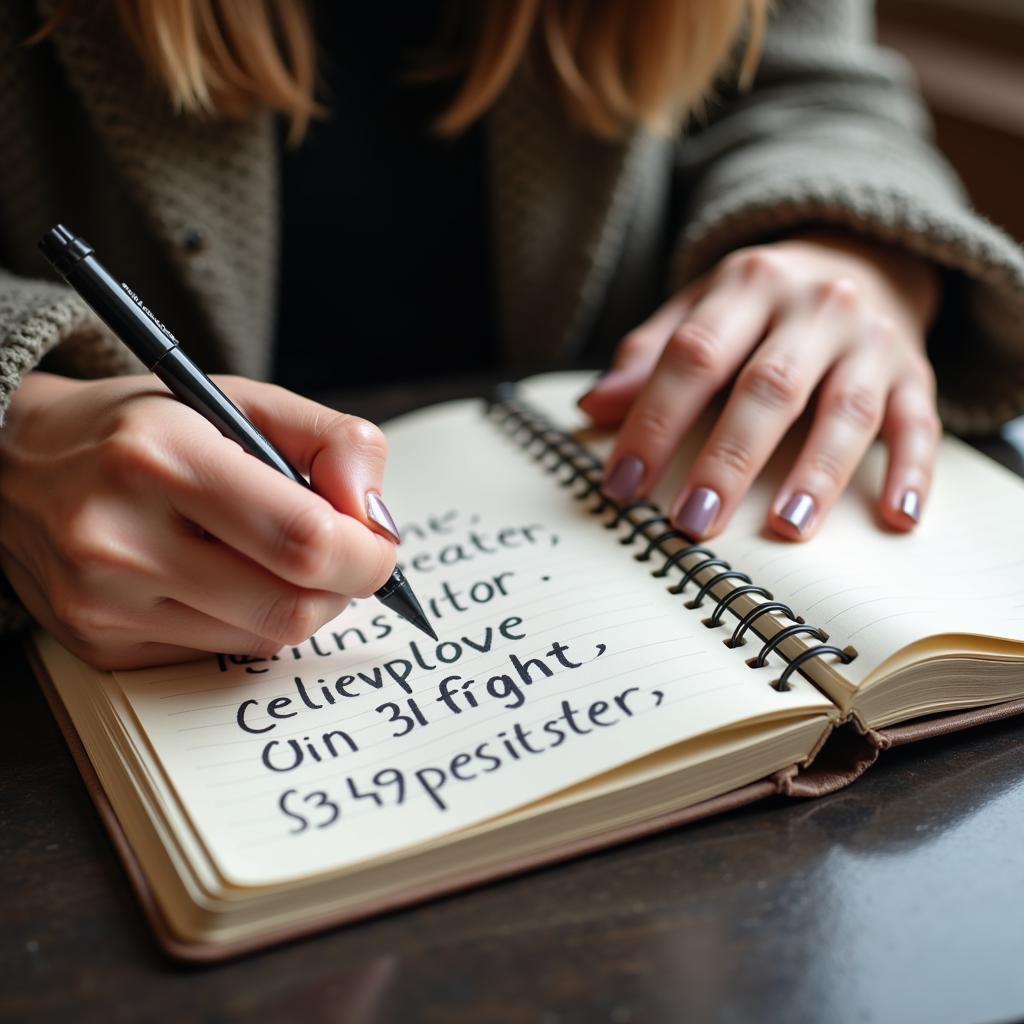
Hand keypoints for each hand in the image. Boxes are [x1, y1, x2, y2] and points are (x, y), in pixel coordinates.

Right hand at [0, 372, 397, 668]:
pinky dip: (248, 619)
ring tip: (274, 554)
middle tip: (341, 554)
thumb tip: (378, 518)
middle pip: (292, 608)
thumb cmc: (146, 427)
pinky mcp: (100, 646)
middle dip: (343, 586)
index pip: (303, 540)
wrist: (18, 463)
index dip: (367, 554)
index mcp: (161, 458)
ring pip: (265, 638)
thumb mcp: (240, 400)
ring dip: (299, 602)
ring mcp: (103, 604)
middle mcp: (121, 539)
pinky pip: (222, 652)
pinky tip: (221, 575)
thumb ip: (331, 442)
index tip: (379, 544)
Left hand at [579, 231, 941, 539]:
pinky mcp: (915, 372)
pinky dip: (912, 471)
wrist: (864, 255)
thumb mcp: (700, 307)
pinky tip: (896, 518)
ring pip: (845, 409)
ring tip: (786, 528)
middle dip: (728, 458)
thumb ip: (648, 355)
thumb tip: (592, 407)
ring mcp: (870, 340)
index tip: (622, 485)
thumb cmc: (761, 303)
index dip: (654, 422)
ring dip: (817, 473)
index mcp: (748, 286)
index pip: (694, 355)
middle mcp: (816, 306)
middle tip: (693, 521)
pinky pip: (920, 423)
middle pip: (769, 386)